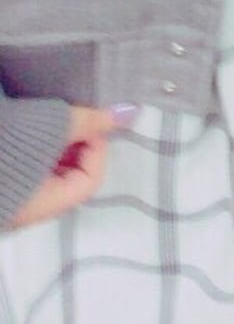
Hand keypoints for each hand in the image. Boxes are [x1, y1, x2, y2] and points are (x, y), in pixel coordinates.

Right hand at [8, 107, 119, 231]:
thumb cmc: (5, 140)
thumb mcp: (51, 125)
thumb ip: (91, 121)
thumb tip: (129, 112)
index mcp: (38, 206)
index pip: (88, 182)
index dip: (97, 148)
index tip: (90, 121)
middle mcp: (20, 212)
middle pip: (66, 180)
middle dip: (76, 147)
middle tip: (73, 118)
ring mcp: (4, 202)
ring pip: (43, 176)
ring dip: (54, 147)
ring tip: (49, 120)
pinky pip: (23, 173)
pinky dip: (33, 150)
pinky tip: (27, 128)